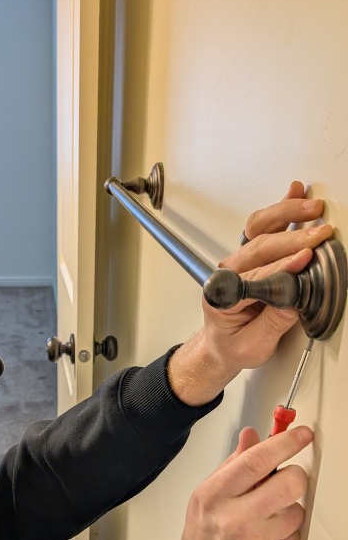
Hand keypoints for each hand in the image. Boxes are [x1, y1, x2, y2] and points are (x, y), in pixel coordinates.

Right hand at [164, 423, 312, 539]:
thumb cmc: (204, 539)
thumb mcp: (207, 496)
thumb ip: (233, 464)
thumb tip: (252, 436)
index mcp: (215, 495)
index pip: (257, 460)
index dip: (286, 442)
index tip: (301, 435)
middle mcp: (234, 517)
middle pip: (289, 484)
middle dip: (296, 477)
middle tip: (289, 479)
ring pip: (298, 510)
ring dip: (289, 510)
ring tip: (268, 518)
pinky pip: (297, 535)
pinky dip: (288, 534)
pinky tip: (268, 538)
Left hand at [202, 181, 333, 376]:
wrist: (221, 345)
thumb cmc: (233, 344)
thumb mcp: (254, 344)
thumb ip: (274, 321)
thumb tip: (296, 298)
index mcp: (222, 296)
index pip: (256, 277)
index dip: (283, 267)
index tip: (305, 259)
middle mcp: (228, 273)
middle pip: (260, 247)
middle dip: (293, 239)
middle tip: (319, 235)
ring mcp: (238, 262)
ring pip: (260, 230)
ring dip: (287, 215)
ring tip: (312, 209)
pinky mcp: (250, 256)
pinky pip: (262, 227)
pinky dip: (280, 210)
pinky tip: (294, 194)